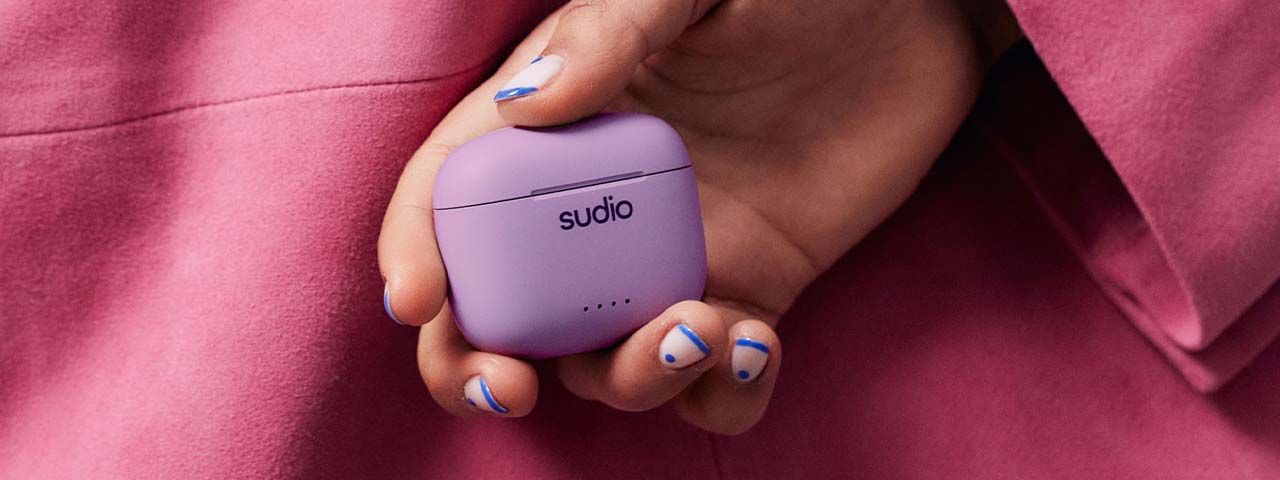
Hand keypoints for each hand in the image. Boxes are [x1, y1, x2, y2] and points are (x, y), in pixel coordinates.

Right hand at [379, 0, 1014, 432]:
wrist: (910, 20)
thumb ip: (606, 32)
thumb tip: (520, 109)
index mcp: (556, 124)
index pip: (453, 195)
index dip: (418, 249)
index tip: (419, 299)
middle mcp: (597, 205)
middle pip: (503, 308)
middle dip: (479, 365)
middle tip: (513, 385)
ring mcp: (671, 257)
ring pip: (605, 360)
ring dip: (628, 379)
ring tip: (695, 330)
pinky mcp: (750, 292)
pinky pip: (714, 374)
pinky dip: (721, 391)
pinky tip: (756, 345)